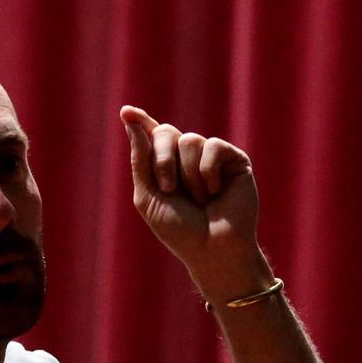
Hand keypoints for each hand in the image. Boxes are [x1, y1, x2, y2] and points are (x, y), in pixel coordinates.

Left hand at [118, 105, 267, 299]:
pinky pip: (213, 147)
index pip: (151, 136)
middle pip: (166, 132)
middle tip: (169, 189)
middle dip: (162, 160)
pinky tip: (216, 192)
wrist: (213, 250)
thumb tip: (129, 117)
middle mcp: (188, 158)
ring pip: (190, 139)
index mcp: (165, 167)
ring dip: (188, 174)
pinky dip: (208, 172)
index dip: (139, 122)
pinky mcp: (235, 160)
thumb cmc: (180, 231)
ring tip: (199, 200)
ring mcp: (212, 158)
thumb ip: (140, 158)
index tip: (127, 112)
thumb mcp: (148, 197)